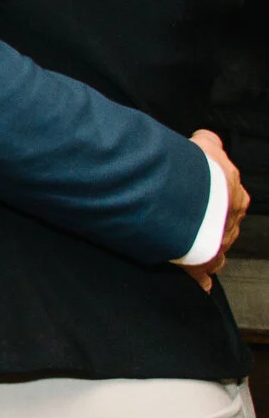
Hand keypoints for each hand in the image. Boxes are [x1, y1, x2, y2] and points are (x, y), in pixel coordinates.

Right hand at [186, 129, 246, 289]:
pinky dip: (198, 280)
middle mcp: (231, 224)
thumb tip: (205, 137)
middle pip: (224, 228)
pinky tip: (191, 279)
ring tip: (185, 249)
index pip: (231, 201)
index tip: (200, 199)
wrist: (182, 199)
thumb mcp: (205, 148)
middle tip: (190, 224)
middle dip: (210, 227)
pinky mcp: (202, 267)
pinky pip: (203, 279)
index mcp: (235, 198)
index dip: (215, 200)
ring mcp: (218, 248)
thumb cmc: (193, 173)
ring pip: (217, 253)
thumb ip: (208, 143)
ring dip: (203, 252)